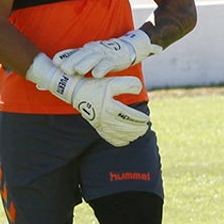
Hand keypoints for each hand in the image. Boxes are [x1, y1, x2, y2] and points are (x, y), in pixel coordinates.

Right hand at [27, 54, 149, 146]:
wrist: (76, 91)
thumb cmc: (96, 85)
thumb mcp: (112, 82)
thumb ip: (128, 84)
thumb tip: (140, 89)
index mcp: (111, 108)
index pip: (131, 117)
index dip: (141, 120)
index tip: (147, 119)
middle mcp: (106, 120)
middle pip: (127, 129)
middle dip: (138, 130)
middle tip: (146, 127)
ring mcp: (101, 125)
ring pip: (120, 136)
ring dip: (131, 136)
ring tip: (139, 133)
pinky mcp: (97, 127)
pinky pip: (110, 139)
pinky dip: (120, 141)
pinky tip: (127, 140)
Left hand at [54, 29, 160, 77]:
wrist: (127, 48)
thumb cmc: (104, 56)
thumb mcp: (90, 56)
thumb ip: (76, 61)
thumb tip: (57, 69)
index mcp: (86, 50)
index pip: (73, 52)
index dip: (65, 56)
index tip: (55, 62)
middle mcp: (93, 50)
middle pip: (81, 55)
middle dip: (72, 61)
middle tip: (64, 69)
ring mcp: (104, 54)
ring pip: (93, 59)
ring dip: (86, 64)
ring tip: (79, 71)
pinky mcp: (114, 60)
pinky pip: (107, 64)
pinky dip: (102, 68)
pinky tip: (97, 74)